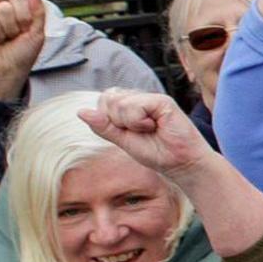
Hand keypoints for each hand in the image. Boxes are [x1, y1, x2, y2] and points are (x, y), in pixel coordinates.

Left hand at [77, 87, 210, 173]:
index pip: (103, 101)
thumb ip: (104, 126)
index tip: (129, 133)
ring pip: (118, 103)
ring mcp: (151, 98)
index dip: (109, 120)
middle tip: (140, 132)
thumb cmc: (157, 153)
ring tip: (149, 129)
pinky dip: (139, 121)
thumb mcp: (123, 141)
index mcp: (129, 105)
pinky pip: (135, 106)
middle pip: (107, 99)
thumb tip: (81, 112)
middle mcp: (140, 98)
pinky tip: (155, 126)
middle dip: (117, 121)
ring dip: (130, 123)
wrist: (181, 163)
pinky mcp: (162, 101)